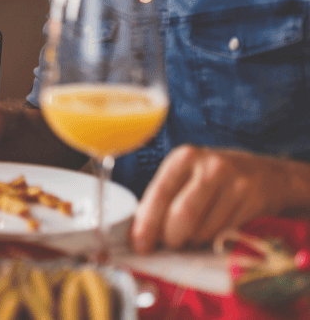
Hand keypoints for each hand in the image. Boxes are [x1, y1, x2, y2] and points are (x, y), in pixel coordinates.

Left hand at [131, 145, 301, 252]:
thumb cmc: (212, 179)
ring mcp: (236, 183)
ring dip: (192, 241)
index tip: (140, 245)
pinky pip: (225, 234)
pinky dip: (212, 241)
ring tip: (192, 234)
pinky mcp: (255, 201)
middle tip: (168, 244)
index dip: (147, 223)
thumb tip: (137, 233)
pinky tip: (212, 232)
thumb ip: (161, 199)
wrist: (265, 174)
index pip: (160, 193)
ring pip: (204, 229)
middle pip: (183, 214)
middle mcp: (211, 166)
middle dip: (170, 237)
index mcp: (184, 157)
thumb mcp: (184, 177)